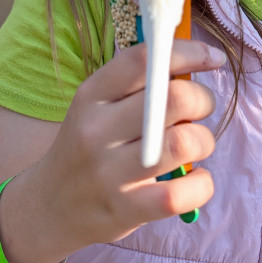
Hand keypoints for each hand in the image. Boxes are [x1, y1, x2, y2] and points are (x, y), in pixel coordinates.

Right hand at [31, 39, 223, 253]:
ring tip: (196, 145)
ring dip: (205, 140)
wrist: (49, 207)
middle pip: (174, 99)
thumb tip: (197, 59)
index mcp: (91, 95)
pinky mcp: (124, 210)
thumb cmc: (87, 147)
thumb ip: (139, 84)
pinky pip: (180, 194)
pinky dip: (201, 183)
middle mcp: (96, 131)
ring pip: (184, 143)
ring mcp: (109, 173)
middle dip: (203, 99)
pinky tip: (194, 178)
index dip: (188, 52)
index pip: (143, 61)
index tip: (213, 57)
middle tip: (201, 109)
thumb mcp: (96, 106)